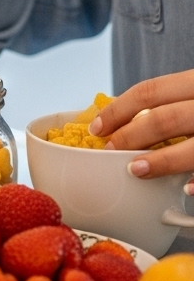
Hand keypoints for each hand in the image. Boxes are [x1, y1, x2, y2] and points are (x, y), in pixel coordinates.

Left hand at [90, 70, 193, 190]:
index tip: (96, 128)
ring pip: (192, 147)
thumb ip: (171, 103)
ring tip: (135, 170)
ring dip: (161, 160)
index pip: (150, 91)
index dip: (118, 110)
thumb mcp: (192, 94)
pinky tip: (186, 189)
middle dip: (131, 136)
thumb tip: (127, 124)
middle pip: (165, 118)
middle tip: (110, 151)